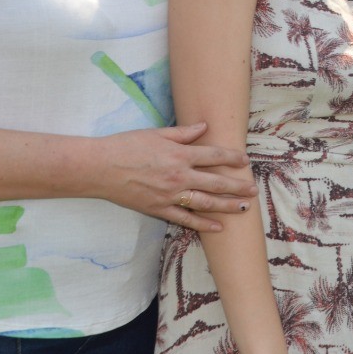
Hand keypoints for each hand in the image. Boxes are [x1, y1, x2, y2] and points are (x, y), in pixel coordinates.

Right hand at [93, 122, 255, 231]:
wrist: (99, 168)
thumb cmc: (126, 146)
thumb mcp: (156, 134)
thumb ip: (183, 133)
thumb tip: (204, 126)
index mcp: (179, 155)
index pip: (214, 156)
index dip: (232, 158)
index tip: (245, 161)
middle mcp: (179, 176)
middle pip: (216, 182)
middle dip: (237, 186)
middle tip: (253, 190)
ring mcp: (170, 195)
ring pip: (206, 203)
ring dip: (227, 206)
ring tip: (244, 208)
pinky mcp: (159, 209)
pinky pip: (186, 219)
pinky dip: (203, 224)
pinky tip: (218, 227)